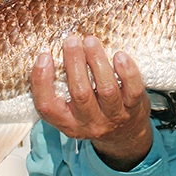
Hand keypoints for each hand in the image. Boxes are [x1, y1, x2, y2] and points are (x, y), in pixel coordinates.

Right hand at [31, 35, 152, 170]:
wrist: (125, 135)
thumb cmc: (94, 113)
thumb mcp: (71, 111)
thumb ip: (61, 89)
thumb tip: (51, 52)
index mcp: (68, 123)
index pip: (48, 107)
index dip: (42, 82)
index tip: (44, 57)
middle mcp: (90, 122)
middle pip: (80, 94)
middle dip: (74, 63)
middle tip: (71, 41)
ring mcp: (113, 116)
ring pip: (106, 89)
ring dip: (97, 61)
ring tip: (90, 41)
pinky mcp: (134, 108)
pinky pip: (132, 90)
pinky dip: (127, 71)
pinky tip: (119, 55)